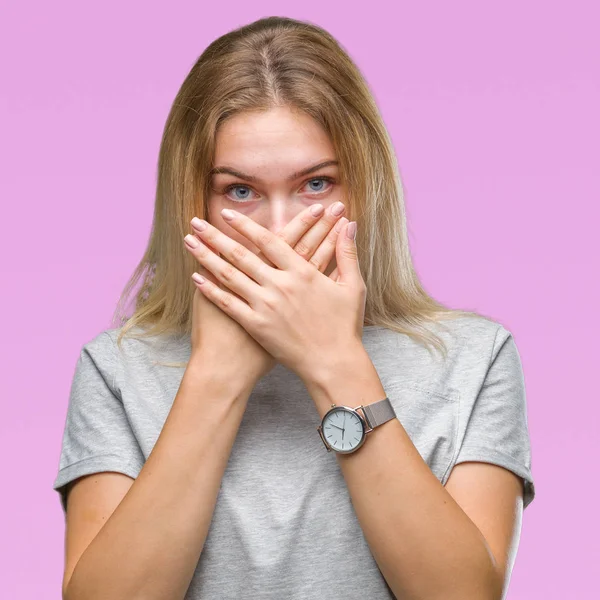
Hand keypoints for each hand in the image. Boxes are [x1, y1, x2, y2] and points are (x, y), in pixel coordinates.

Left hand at [186, 207, 366, 382]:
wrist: (332, 364)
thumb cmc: (344, 327)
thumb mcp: (353, 287)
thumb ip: (348, 253)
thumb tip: (349, 225)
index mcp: (302, 273)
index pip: (269, 241)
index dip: (246, 225)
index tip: (228, 213)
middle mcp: (280, 285)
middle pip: (241, 254)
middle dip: (215, 235)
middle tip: (196, 222)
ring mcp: (266, 306)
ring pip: (229, 275)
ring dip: (206, 257)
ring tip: (189, 242)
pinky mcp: (256, 326)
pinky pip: (228, 304)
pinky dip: (211, 290)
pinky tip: (196, 278)